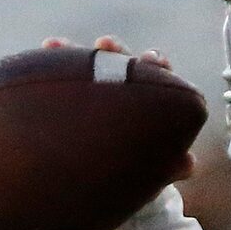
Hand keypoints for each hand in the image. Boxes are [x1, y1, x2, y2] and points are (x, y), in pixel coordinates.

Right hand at [44, 36, 195, 181]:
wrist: (104, 185)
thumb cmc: (135, 171)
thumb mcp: (153, 169)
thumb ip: (170, 165)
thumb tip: (189, 164)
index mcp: (150, 101)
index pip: (156, 75)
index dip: (155, 65)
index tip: (150, 60)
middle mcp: (123, 89)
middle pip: (121, 63)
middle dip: (114, 51)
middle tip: (105, 44)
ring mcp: (95, 91)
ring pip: (86, 66)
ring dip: (74, 52)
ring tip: (55, 45)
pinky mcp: (69, 95)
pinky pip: (58, 75)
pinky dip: (52, 62)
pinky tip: (41, 53)